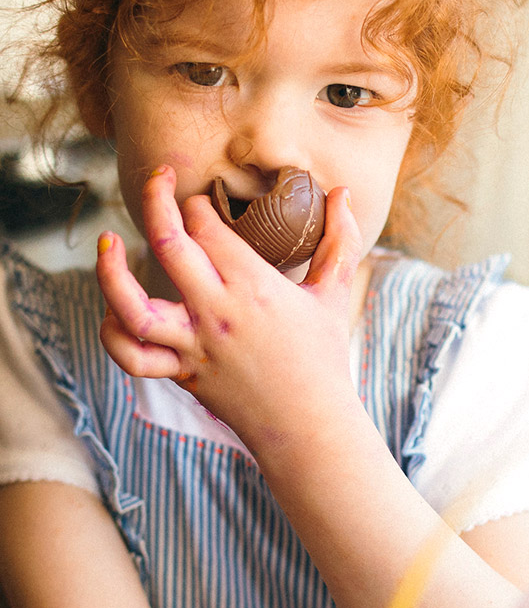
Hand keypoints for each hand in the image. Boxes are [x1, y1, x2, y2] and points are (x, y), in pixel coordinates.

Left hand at [96, 164, 362, 455]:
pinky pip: (133, 356)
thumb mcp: (334, 295)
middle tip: (159, 181)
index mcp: (255, 287)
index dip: (197, 205)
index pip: (208, 226)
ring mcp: (195, 345)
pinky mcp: (183, 374)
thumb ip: (341, 240)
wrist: (310, 426)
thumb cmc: (324, 359)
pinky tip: (113, 309)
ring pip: (133, 305)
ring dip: (110, 270)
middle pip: (168, 243)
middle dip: (156, 200)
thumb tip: (343, 191)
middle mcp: (218, 312)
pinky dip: (112, 333)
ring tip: (107, 241)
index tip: (201, 204)